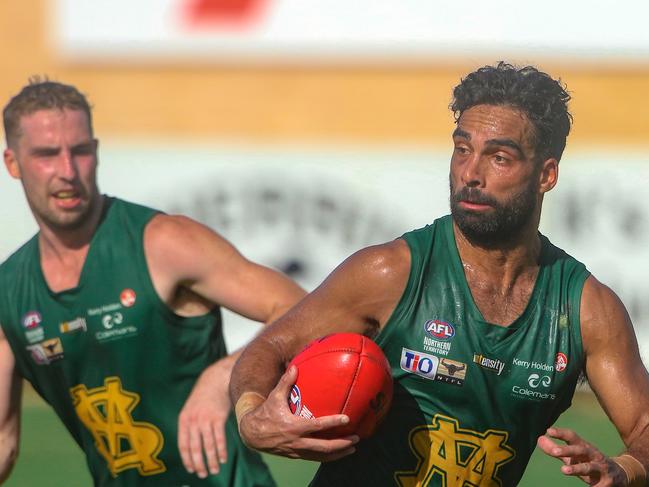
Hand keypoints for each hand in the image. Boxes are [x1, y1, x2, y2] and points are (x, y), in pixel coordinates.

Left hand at [178, 357, 233, 478]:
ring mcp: (205, 419)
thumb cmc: (204, 397)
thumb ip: (189, 425)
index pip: (183, 445)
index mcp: (183, 420)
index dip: (187, 459)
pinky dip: (221, 451)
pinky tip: (223, 459)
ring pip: (208, 446)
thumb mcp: (190, 409)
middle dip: (199, 464)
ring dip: (212, 461)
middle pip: (195, 448)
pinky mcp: (218, 418)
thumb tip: (191, 446)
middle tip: (203, 474)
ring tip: (214, 470)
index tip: (191, 469)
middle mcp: (193, 421)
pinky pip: (219, 439)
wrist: (215, 380)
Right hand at [238, 365, 358, 461]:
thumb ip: (285, 382)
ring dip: (338, 454)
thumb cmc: (265, 412)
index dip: (333, 423)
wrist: (252, 434)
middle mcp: (297, 442)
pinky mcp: (295, 456)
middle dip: (342, 444)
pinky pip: (315, 458)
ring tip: (352, 449)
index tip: (347, 419)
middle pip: (324, 447)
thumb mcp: (274, 396)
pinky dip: (327, 457)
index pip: (317, 426)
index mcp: (294, 427)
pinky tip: (337, 453)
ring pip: (321, 456)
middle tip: (357, 438)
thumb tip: (295, 366)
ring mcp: (297, 451)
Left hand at [537, 427, 626, 485]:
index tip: (548, 431)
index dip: (561, 433)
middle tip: (554, 452)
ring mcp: (601, 468)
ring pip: (589, 467)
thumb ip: (556, 449)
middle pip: (580, 450)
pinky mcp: (607, 482)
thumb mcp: (573, 456)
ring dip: (576, 468)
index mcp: (583, 447)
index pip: (572, 437)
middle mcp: (593, 455)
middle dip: (567, 450)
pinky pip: (598, 485)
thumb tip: (539, 439)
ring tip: (563, 470)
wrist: (619, 474)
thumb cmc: (589, 462)